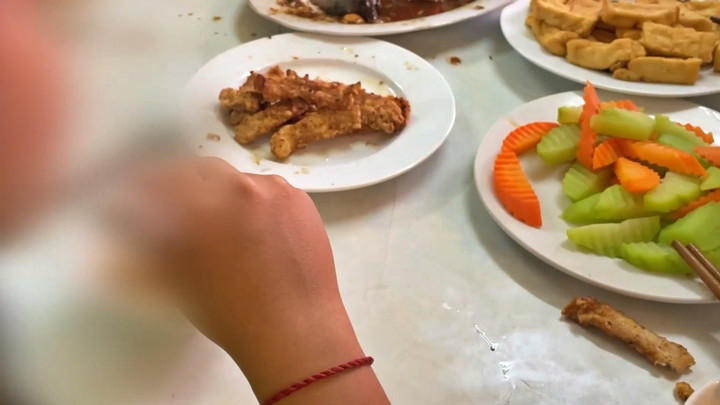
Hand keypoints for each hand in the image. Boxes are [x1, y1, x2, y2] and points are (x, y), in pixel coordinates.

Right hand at [111, 157, 387, 403]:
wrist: (294, 328)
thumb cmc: (230, 314)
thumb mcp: (175, 277)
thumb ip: (151, 239)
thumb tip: (132, 216)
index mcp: (197, 206)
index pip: (161, 176)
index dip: (148, 183)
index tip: (145, 194)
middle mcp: (235, 187)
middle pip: (201, 169)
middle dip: (189, 184)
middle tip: (188, 211)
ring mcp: (272, 190)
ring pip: (239, 178)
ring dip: (227, 193)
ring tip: (231, 229)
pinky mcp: (300, 198)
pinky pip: (270, 191)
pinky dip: (259, 203)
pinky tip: (261, 233)